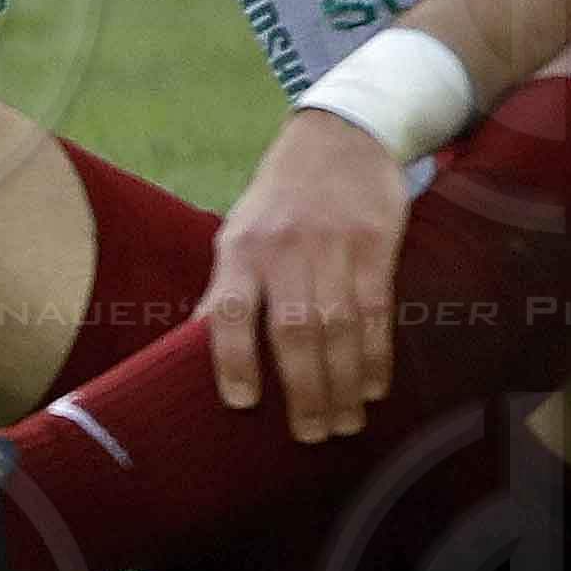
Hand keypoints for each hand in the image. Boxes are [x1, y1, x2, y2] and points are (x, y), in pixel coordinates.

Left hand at [204, 107, 416, 444]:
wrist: (340, 135)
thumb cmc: (281, 198)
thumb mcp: (239, 231)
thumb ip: (226, 289)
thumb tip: (195, 348)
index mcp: (241, 248)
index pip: (230, 308)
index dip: (233, 358)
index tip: (242, 404)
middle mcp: (284, 247)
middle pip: (294, 330)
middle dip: (304, 391)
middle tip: (311, 436)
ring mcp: (333, 244)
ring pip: (338, 327)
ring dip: (343, 384)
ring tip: (344, 423)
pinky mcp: (374, 243)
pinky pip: (376, 309)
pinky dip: (376, 355)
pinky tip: (374, 387)